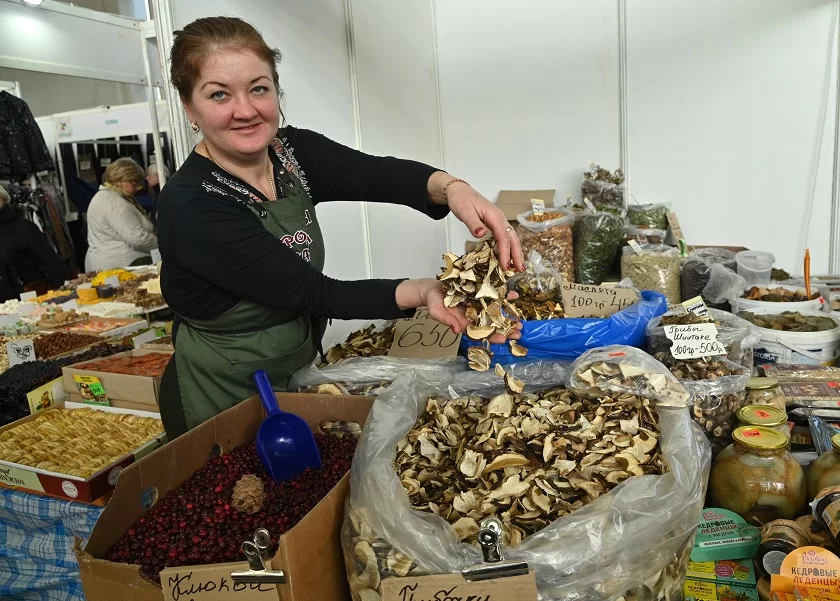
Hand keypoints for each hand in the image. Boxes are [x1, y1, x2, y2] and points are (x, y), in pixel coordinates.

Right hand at [399, 279, 521, 342]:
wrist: (433, 289)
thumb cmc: (433, 302)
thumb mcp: (436, 311)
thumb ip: (446, 320)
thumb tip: (456, 330)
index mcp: (465, 323)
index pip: (480, 332)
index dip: (492, 336)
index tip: (503, 339)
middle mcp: (474, 316)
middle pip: (492, 324)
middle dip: (505, 329)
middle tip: (519, 333)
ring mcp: (478, 305)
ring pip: (496, 312)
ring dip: (508, 316)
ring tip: (520, 321)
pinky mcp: (480, 293)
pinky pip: (494, 296)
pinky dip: (504, 296)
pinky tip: (514, 296)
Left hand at [445, 181, 525, 271]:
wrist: (459, 191)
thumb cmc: (462, 200)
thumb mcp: (465, 212)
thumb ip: (473, 224)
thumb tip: (481, 234)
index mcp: (495, 216)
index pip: (503, 237)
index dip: (505, 252)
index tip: (505, 266)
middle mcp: (500, 219)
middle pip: (512, 238)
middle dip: (517, 254)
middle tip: (520, 270)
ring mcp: (499, 221)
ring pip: (511, 238)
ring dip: (514, 252)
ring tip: (516, 267)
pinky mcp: (495, 224)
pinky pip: (504, 237)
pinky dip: (507, 248)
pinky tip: (506, 257)